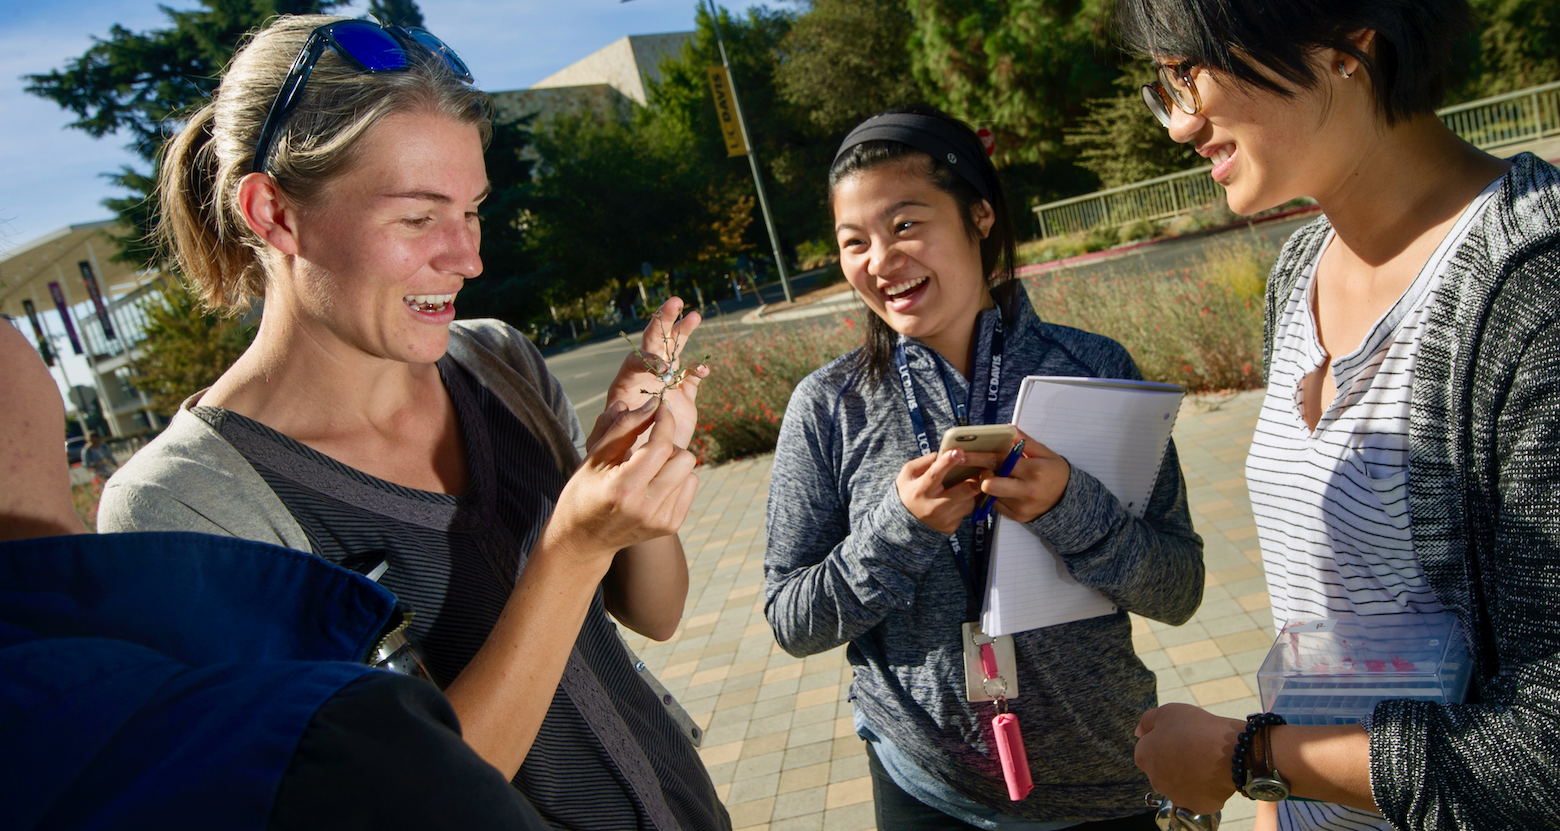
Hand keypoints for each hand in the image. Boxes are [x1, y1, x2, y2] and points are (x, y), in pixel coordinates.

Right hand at [546, 400, 698, 572]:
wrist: (583, 540)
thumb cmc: (584, 493)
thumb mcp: (594, 457)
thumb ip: (623, 427)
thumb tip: (653, 403)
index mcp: (624, 489)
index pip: (660, 446)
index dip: (664, 421)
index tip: (660, 407)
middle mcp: (647, 507)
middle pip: (684, 458)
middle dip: (668, 444)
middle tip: (646, 448)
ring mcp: (661, 520)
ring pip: (689, 471)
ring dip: (671, 463)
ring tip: (647, 470)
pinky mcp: (671, 526)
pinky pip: (690, 486)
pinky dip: (676, 479)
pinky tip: (653, 485)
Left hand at [587, 296, 708, 450]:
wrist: (644, 465)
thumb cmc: (619, 454)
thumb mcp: (611, 440)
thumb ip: (614, 423)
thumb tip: (622, 405)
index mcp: (627, 384)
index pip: (637, 361)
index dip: (651, 360)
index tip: (666, 370)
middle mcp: (647, 378)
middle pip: (654, 343)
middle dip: (663, 322)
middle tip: (674, 302)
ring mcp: (666, 384)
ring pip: (675, 351)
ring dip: (683, 332)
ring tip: (694, 315)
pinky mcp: (684, 395)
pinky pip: (692, 375)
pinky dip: (699, 369)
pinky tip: (704, 369)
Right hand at [896, 450, 984, 534]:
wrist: (904, 523)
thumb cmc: (907, 493)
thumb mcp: (908, 475)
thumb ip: (923, 462)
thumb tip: (942, 453)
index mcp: (921, 490)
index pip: (935, 474)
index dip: (947, 462)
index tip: (958, 451)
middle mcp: (933, 507)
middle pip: (964, 491)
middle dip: (976, 479)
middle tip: (984, 469)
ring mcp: (944, 519)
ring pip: (970, 502)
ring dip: (974, 492)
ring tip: (973, 483)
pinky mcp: (951, 527)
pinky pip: (966, 512)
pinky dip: (967, 503)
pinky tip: (963, 498)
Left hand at [966, 429, 1069, 522]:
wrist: (1067, 501)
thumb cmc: (1055, 474)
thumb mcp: (1046, 454)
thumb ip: (1026, 442)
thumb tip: (1008, 429)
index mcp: (1034, 471)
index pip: (1000, 462)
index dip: (978, 457)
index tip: (963, 454)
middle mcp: (1027, 491)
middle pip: (990, 484)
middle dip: (982, 475)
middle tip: (985, 469)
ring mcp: (1021, 507)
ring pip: (991, 495)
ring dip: (990, 485)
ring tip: (998, 478)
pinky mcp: (1017, 517)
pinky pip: (996, 505)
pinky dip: (996, 496)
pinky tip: (1004, 489)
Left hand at [1134, 703, 1244, 814]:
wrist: (1229, 751)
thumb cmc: (1196, 728)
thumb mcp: (1168, 712)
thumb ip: (1148, 721)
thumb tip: (1139, 732)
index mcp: (1144, 757)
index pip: (1148, 750)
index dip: (1164, 741)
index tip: (1180, 737)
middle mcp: (1155, 781)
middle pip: (1162, 770)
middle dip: (1173, 761)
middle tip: (1193, 748)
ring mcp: (1176, 796)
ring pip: (1180, 786)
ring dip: (1188, 777)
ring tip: (1206, 761)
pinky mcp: (1197, 806)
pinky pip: (1200, 797)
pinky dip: (1206, 789)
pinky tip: (1214, 776)